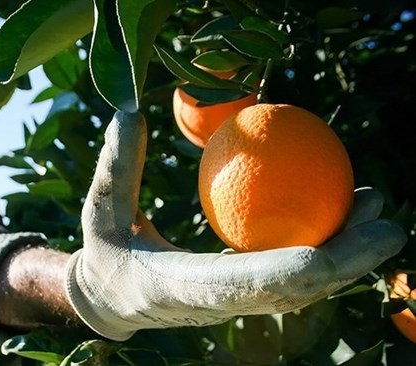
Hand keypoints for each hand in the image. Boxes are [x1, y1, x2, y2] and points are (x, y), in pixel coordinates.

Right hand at [65, 111, 405, 340]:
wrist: (112, 300)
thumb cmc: (105, 254)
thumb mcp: (100, 210)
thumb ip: (117, 165)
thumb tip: (130, 111)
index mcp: (179, 288)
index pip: (239, 285)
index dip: (285, 272)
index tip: (325, 251)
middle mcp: (216, 305)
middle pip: (290, 292)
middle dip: (344, 264)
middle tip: (386, 223)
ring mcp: (235, 304)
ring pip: (301, 287)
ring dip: (346, 255)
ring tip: (375, 209)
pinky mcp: (244, 295)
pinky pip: (291, 275)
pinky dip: (324, 249)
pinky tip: (342, 213)